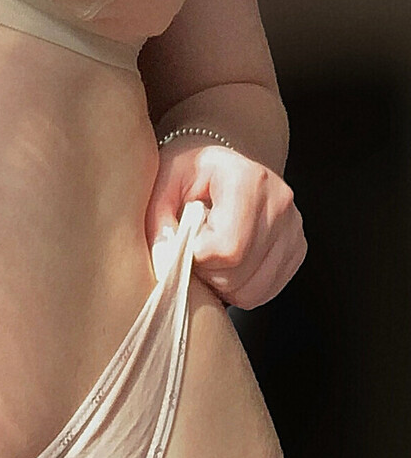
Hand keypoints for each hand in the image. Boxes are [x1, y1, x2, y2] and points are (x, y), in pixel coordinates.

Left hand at [146, 139, 305, 308]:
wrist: (217, 166)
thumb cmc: (189, 172)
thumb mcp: (162, 184)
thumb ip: (159, 222)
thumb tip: (166, 261)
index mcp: (248, 179)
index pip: (228, 247)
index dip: (197, 258)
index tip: (184, 243)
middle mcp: (279, 201)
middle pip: (239, 272)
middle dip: (206, 272)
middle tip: (194, 249)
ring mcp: (293, 227)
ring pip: (252, 288)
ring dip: (222, 284)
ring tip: (210, 255)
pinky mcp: (297, 249)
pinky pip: (264, 291)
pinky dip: (239, 289)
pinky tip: (227, 264)